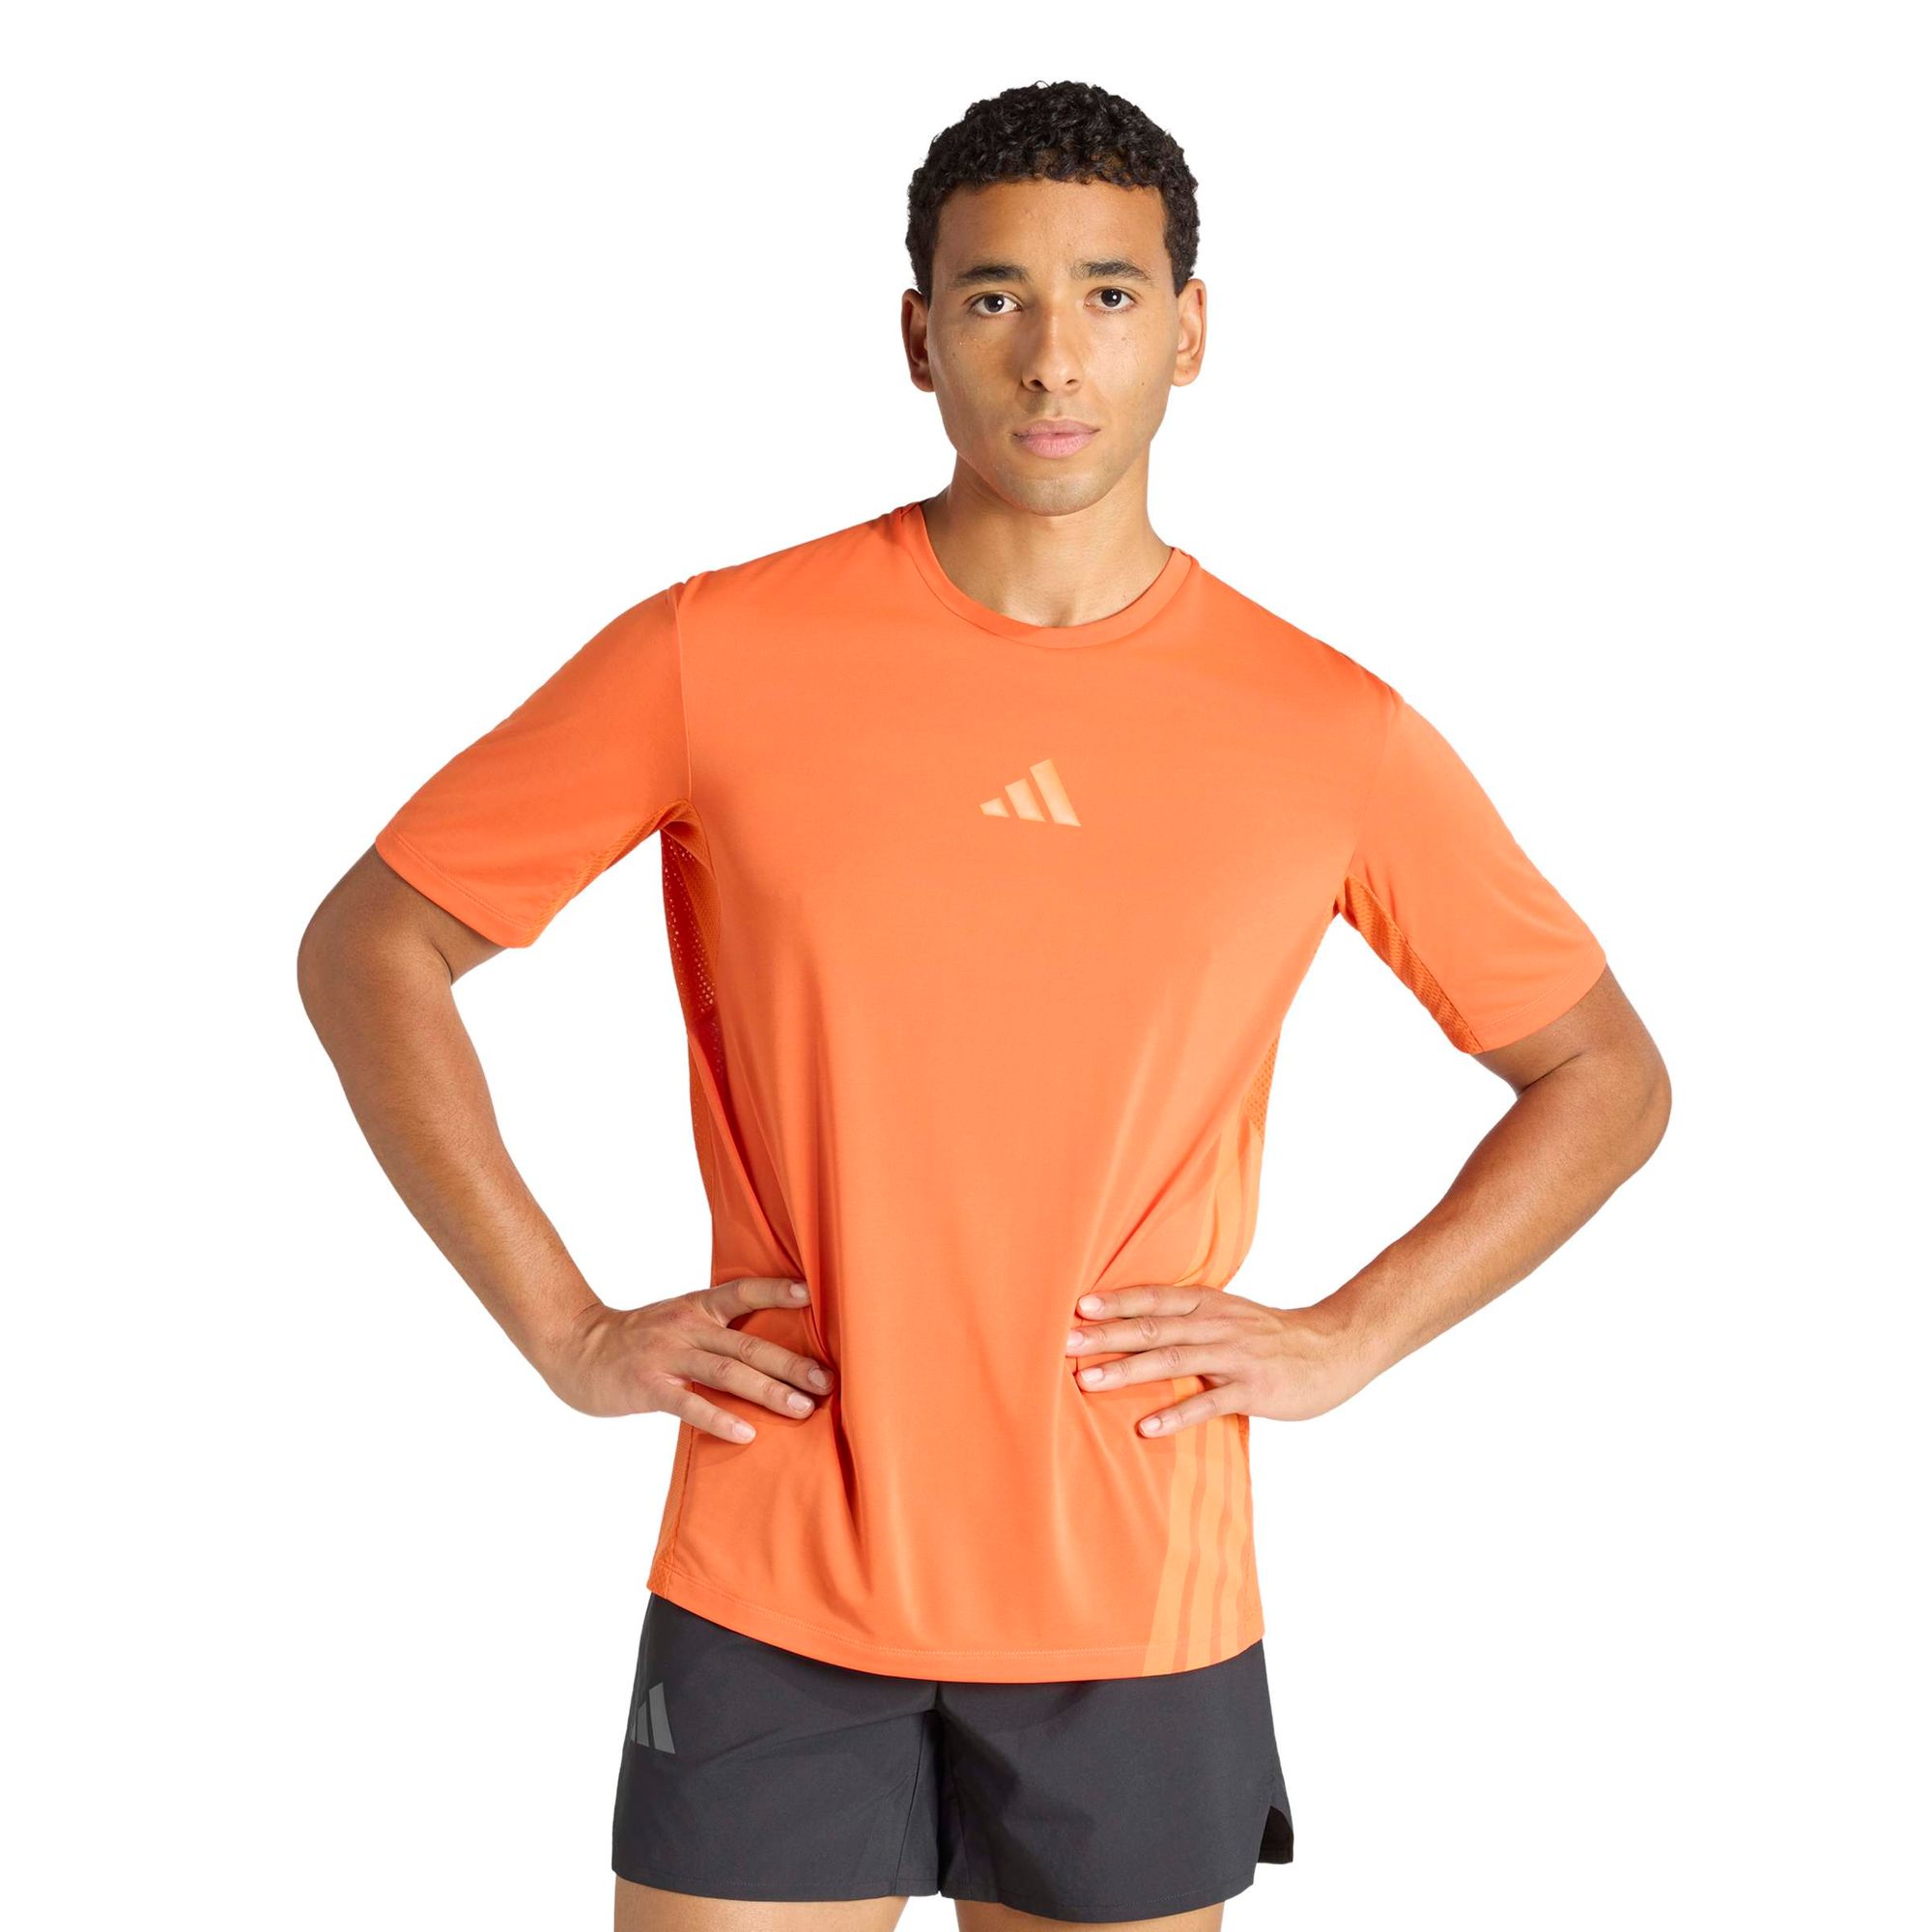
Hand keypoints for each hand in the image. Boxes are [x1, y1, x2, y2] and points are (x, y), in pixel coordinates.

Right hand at [541, 1276, 833, 1441]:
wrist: (576, 1347)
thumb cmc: (638, 1340)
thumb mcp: (678, 1320)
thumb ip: (717, 1329)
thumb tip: (773, 1349)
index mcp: (697, 1307)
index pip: (742, 1292)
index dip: (776, 1291)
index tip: (812, 1295)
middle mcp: (686, 1327)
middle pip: (747, 1343)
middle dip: (791, 1363)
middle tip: (826, 1381)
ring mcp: (666, 1356)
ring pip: (726, 1372)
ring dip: (767, 1391)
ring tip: (801, 1409)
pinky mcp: (647, 1387)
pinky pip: (689, 1405)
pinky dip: (720, 1418)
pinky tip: (746, 1433)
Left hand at [1065, 1285, 1366, 1435]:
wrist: (1332, 1349)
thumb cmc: (1270, 1336)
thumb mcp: (1227, 1314)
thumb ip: (1186, 1317)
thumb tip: (1132, 1323)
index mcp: (1207, 1303)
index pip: (1154, 1298)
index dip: (1116, 1301)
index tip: (1077, 1306)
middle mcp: (1216, 1324)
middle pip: (1153, 1326)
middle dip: (1107, 1335)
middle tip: (1065, 1343)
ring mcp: (1234, 1356)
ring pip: (1173, 1360)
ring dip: (1129, 1371)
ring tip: (1090, 1382)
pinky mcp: (1252, 1389)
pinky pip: (1208, 1403)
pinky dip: (1176, 1414)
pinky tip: (1147, 1427)